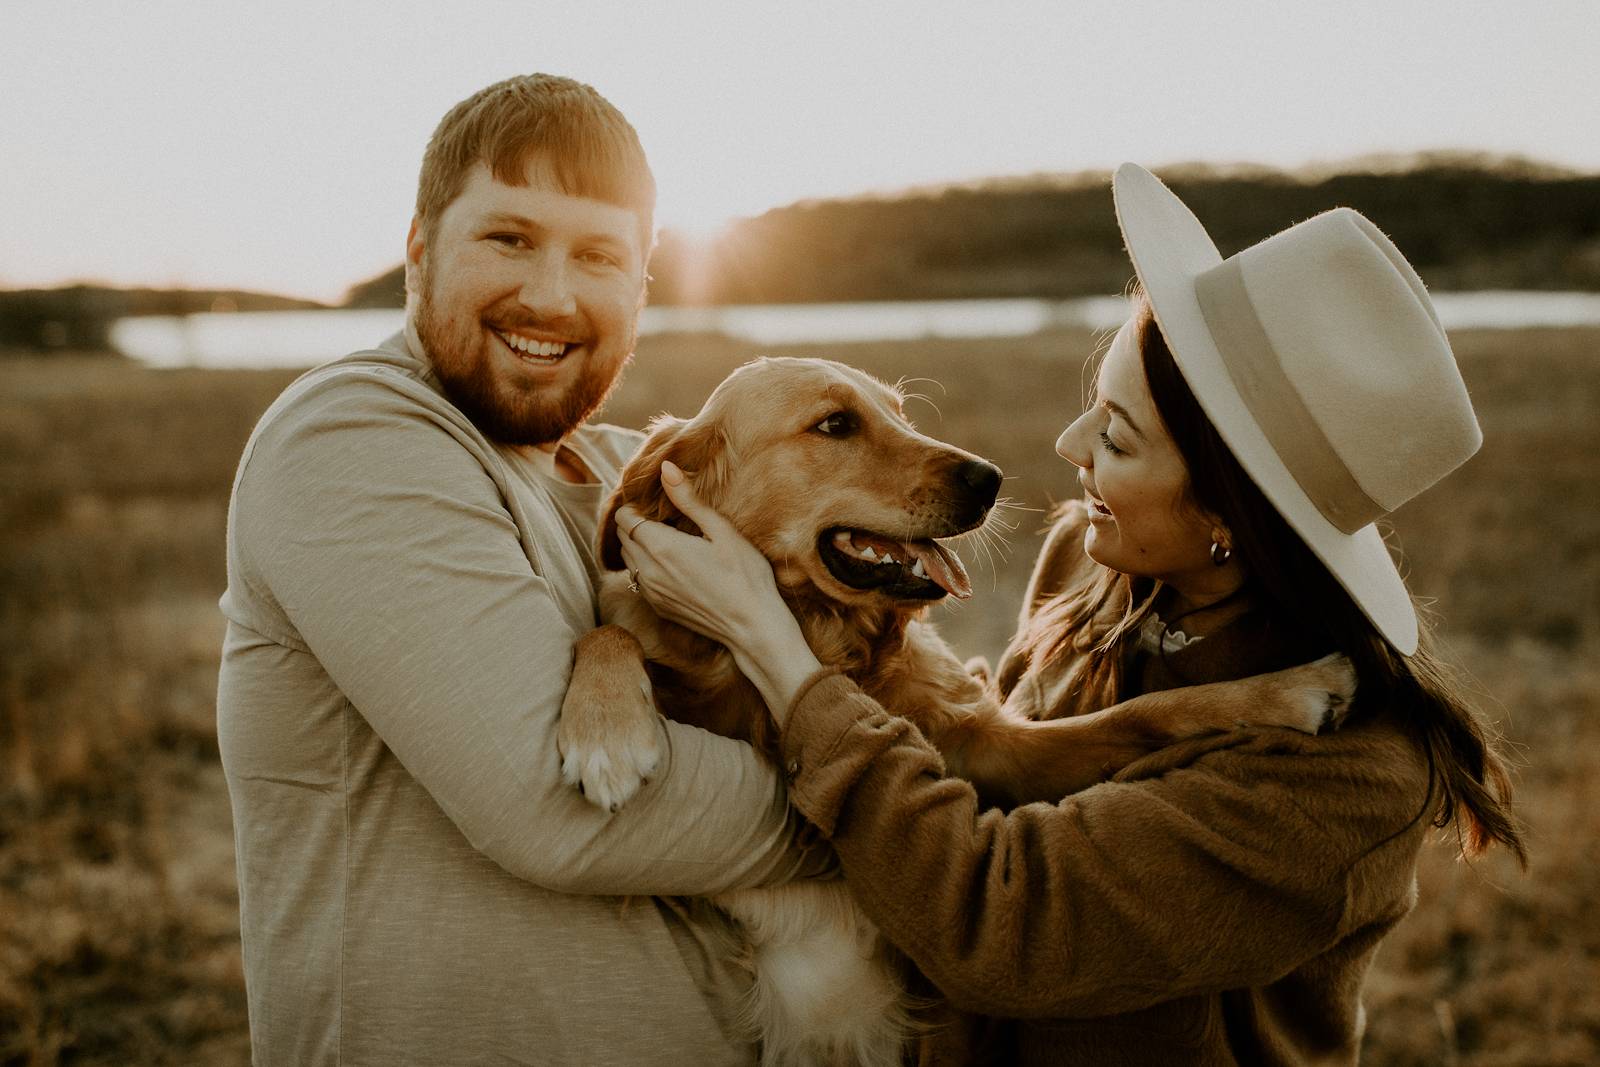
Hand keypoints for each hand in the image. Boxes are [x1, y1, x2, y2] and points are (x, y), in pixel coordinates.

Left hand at [616, 462, 822, 720]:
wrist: (752, 626)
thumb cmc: (745, 575)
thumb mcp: (722, 530)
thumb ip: (688, 499)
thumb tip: (665, 467)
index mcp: (661, 547)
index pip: (624, 518)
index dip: (635, 506)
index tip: (655, 503)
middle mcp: (648, 571)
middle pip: (622, 537)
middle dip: (635, 523)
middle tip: (664, 518)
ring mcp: (650, 593)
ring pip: (628, 559)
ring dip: (638, 545)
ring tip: (667, 539)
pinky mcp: (658, 607)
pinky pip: (637, 580)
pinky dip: (644, 567)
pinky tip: (671, 564)